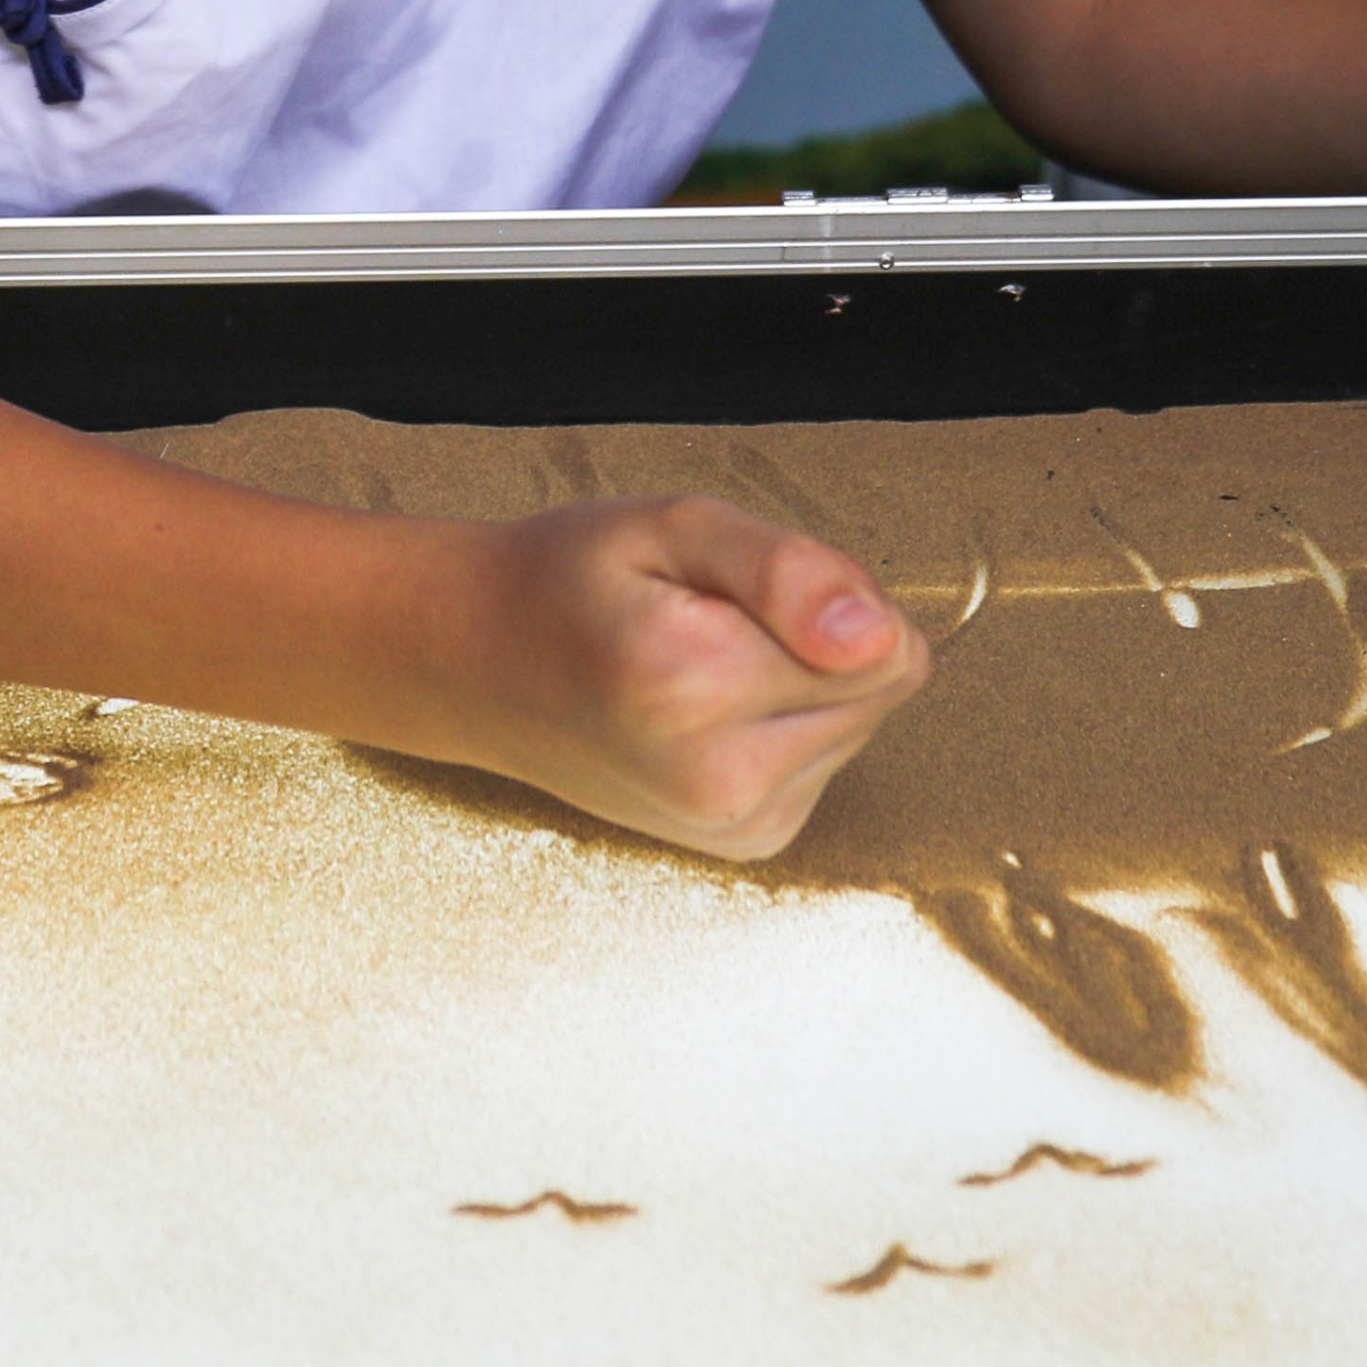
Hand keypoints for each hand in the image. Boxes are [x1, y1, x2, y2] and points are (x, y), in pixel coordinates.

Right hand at [445, 497, 930, 861]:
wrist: (481, 665)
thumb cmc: (569, 580)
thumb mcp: (673, 525)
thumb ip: (787, 569)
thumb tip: (879, 635)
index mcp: (695, 685)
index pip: (884, 645)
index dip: (825, 595)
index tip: (737, 588)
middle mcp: (719, 777)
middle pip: (879, 690)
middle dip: (815, 641)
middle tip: (712, 621)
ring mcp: (732, 823)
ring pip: (860, 726)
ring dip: (798, 685)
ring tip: (700, 664)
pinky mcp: (746, 840)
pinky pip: (827, 762)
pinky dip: (783, 727)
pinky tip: (707, 709)